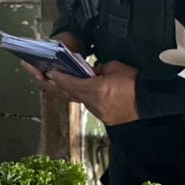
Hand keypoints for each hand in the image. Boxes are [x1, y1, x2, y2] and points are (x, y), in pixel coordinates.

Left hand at [23, 60, 138, 125]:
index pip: (68, 83)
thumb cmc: (135, 82)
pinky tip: (72, 86)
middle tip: (32, 71)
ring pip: (75, 99)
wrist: (151, 101)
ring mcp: (97, 112)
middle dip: (46, 82)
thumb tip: (87, 71)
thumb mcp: (114, 68)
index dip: (55, 77)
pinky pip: (87, 103)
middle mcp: (92, 104)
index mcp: (95, 90)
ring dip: (62, 88)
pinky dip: (78, 94)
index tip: (43, 70)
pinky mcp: (104, 116)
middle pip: (64, 93)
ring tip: (47, 77)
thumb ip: (96, 69)